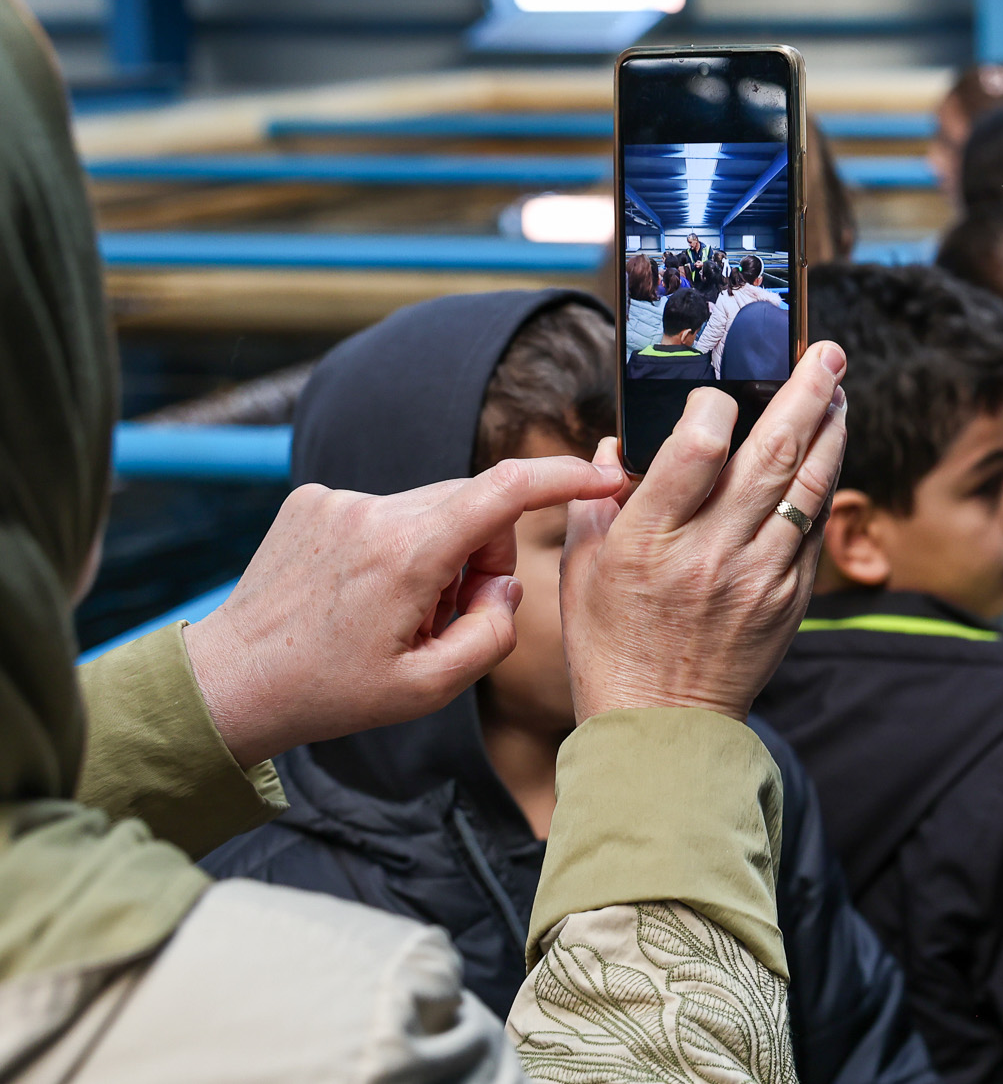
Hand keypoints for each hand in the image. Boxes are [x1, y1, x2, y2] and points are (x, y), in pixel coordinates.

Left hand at [186, 456, 625, 767]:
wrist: (230, 683)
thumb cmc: (330, 692)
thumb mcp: (428, 689)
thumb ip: (492, 633)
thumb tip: (503, 586)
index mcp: (406, 556)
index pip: (504, 490)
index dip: (564, 477)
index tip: (603, 477)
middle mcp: (372, 512)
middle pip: (473, 506)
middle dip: (482, 554)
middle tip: (448, 616)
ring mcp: (338, 501)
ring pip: (431, 509)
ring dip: (436, 553)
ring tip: (394, 612)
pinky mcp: (313, 500)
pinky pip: (387, 511)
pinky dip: (396, 547)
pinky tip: (360, 594)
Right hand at [560, 340, 847, 721]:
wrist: (662, 725)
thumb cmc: (612, 642)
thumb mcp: (583, 567)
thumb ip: (600, 497)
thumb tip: (619, 441)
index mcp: (648, 540)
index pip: (696, 449)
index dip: (715, 406)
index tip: (720, 391)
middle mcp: (709, 554)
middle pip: (771, 455)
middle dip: (805, 393)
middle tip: (826, 352)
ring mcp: (758, 577)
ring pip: (808, 486)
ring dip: (830, 430)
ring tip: (837, 389)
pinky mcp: (789, 599)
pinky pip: (814, 527)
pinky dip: (825, 482)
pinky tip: (827, 451)